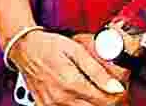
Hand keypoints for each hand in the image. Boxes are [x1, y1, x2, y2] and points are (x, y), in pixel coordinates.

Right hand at [9, 30, 126, 105]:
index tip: (120, 90)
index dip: (117, 96)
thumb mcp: (76, 50)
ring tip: (96, 93)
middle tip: (111, 92)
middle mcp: (61, 99)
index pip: (104, 101)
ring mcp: (52, 105)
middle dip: (108, 101)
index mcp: (71, 83)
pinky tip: (80, 97)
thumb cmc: (48, 46)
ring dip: (94, 104)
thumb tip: (116, 87)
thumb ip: (97, 71)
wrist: (24, 48)